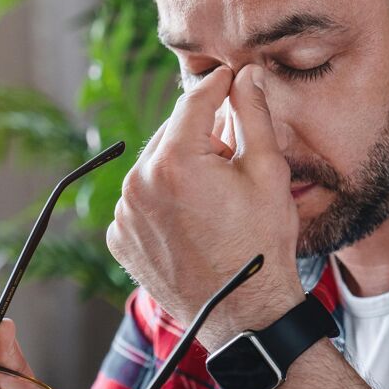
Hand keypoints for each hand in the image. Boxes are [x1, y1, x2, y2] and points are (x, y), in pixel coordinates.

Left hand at [107, 64, 304, 349]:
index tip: (230, 76)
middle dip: (201, 133)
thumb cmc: (262, 245)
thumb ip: (253, 115)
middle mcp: (138, 183)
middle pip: (172, 132)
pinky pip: (140, 201)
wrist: (244, 313)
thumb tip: (245, 75)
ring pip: (154, 166)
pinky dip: (162, 200)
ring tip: (213, 198)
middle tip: (232, 154)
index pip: (194, 99)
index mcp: (176, 161)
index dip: (218, 84)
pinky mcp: (120, 238)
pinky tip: (191, 220)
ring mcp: (124, 214)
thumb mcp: (268, 173)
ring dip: (179, 167)